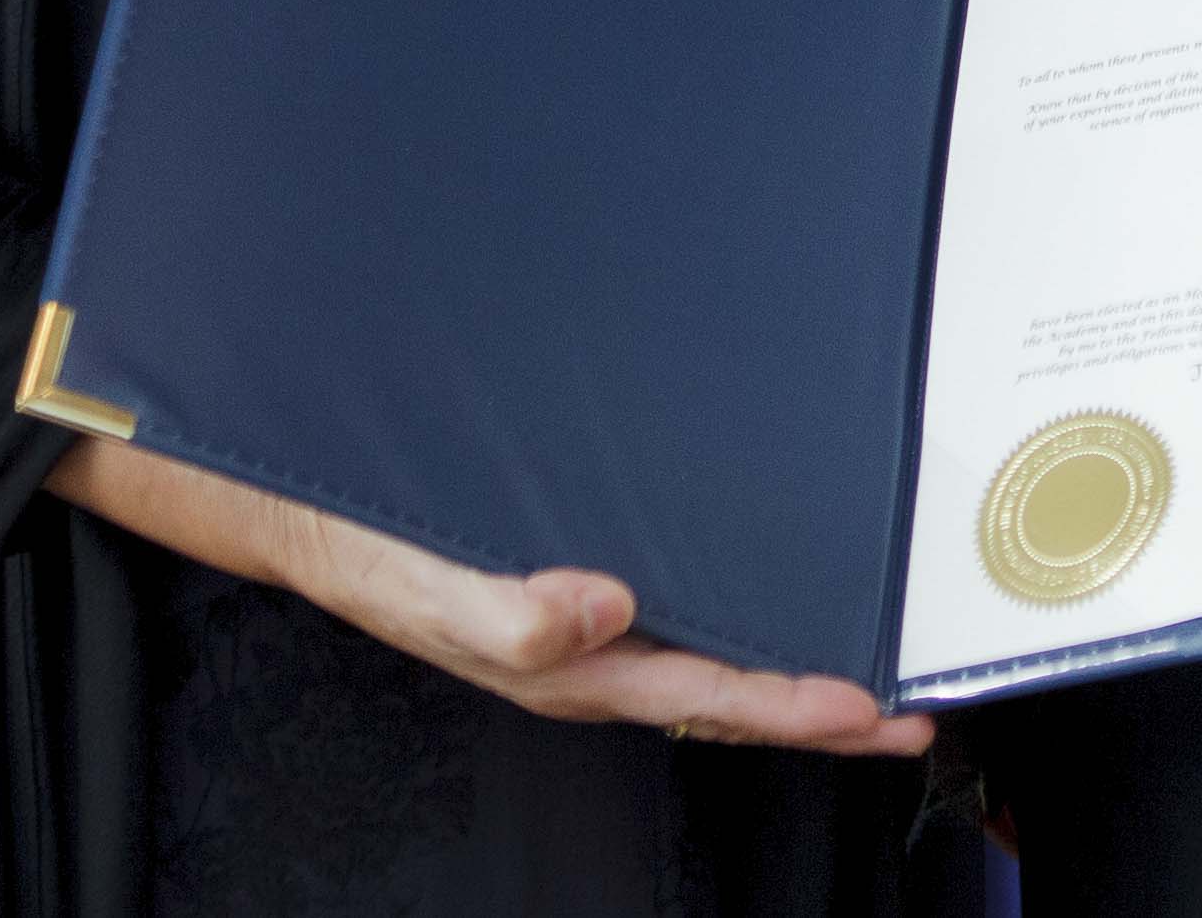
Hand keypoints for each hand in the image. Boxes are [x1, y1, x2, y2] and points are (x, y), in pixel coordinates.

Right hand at [50, 437, 931, 754]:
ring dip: (781, 651)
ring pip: (703, 646)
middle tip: (915, 699)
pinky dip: (725, 595)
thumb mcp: (423, 587)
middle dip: (820, 700)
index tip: (883, 708)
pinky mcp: (563, 559)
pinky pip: (667, 594)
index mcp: (567, 664)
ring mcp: (577, 610)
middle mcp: (586, 645)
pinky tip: (755, 571)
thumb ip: (508, 618)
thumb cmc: (359, 543)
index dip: (798, 707)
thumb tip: (610, 612)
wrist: (286, 492)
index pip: (709, 698)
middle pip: (725, 689)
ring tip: (862, 648)